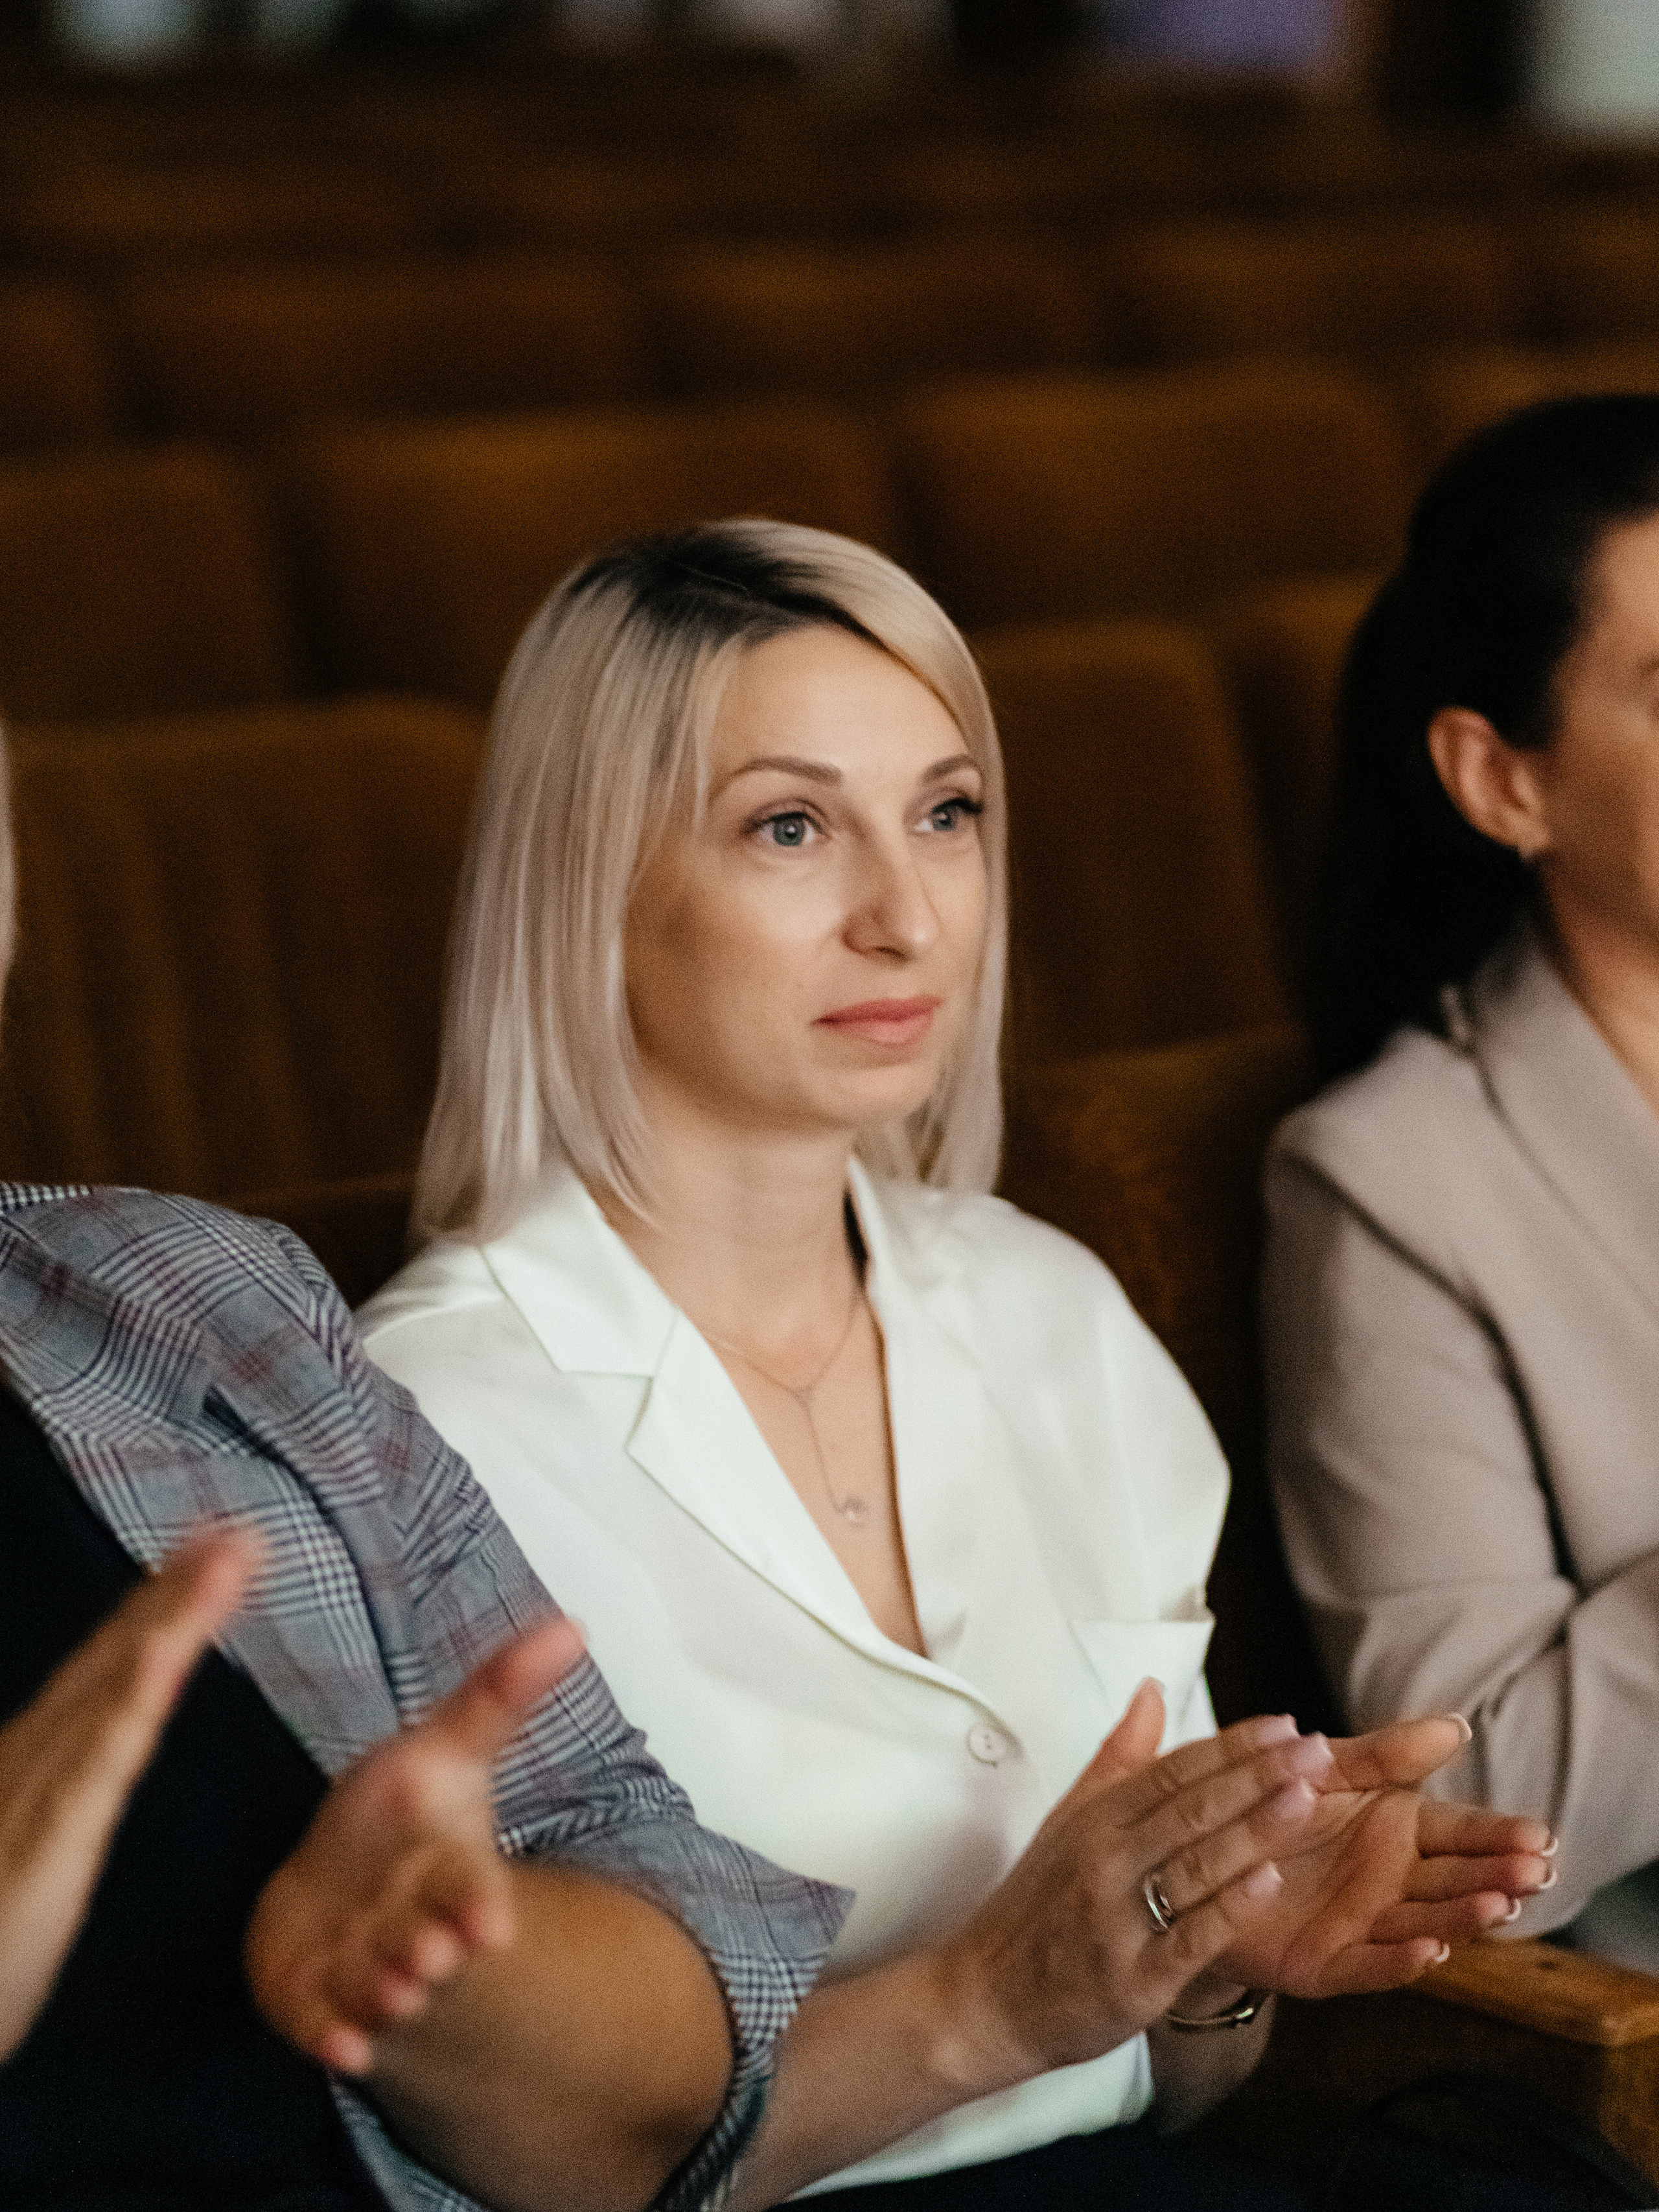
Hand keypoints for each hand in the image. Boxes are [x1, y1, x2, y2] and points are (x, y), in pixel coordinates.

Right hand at [0, 1527, 255, 2062]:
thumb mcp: (18, 1863)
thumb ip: (50, 1805)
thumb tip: (91, 1749)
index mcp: (33, 1768)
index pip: (107, 1674)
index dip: (161, 1607)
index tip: (215, 1549)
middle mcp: (30, 1761)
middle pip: (115, 1661)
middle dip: (177, 1589)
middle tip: (244, 1529)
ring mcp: (32, 1791)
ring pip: (115, 1688)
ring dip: (173, 1615)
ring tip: (231, 1554)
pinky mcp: (43, 1842)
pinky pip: (98, 1760)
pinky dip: (135, 1696)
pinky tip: (170, 1650)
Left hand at [245, 1614, 585, 2075]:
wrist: (338, 1890)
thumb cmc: (398, 1818)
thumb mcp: (445, 1747)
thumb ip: (501, 1693)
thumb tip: (572, 1624)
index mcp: (449, 1871)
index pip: (471, 1888)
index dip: (478, 1904)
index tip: (490, 1925)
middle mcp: (413, 1928)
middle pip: (426, 1943)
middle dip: (429, 1950)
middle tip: (430, 1956)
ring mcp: (364, 1970)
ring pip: (375, 1985)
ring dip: (383, 1990)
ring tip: (387, 1987)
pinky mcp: (313, 2004)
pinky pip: (323, 2026)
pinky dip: (332, 2037)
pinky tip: (342, 2049)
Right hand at [932, 1680, 1329, 2083]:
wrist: (986, 1998)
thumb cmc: (1036, 1906)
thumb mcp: (1069, 1820)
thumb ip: (1119, 1757)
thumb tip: (1154, 1690)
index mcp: (1095, 1819)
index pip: (1173, 1771)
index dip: (1232, 1746)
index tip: (1285, 1724)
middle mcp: (1105, 1862)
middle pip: (1191, 1809)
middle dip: (1259, 1776)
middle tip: (1316, 1750)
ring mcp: (1118, 1921)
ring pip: (1195, 1866)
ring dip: (1254, 1829)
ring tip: (1306, 1799)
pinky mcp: (1131, 1981)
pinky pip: (1187, 1939)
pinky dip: (1228, 1909)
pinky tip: (1268, 1881)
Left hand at [1208, 1721, 1553, 1997]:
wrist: (1198, 1853)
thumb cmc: (1271, 1806)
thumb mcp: (1329, 1769)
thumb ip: (1387, 1754)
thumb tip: (1457, 1725)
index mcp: (1398, 1832)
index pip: (1462, 1832)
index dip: (1501, 1835)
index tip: (1541, 1836)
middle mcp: (1390, 1883)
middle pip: (1454, 1880)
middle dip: (1497, 1877)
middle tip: (1535, 1873)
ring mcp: (1362, 1926)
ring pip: (1424, 1923)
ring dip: (1462, 1917)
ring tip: (1497, 1904)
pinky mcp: (1324, 1964)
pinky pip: (1368, 1965)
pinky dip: (1401, 1961)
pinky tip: (1431, 1951)